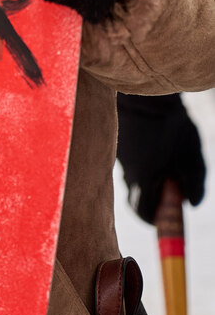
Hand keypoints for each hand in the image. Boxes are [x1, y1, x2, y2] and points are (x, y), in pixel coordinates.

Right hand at [117, 92, 205, 221]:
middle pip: (137, 197)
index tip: (167, 218)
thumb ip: (195, 185)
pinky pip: (131, 160)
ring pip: (135, 177)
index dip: (157, 219)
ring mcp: (120, 158)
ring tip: (167, 155)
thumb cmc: (170, 128)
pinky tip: (155, 140)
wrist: (144, 95)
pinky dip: (143, 159)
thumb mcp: (192, 159)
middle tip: (171, 188)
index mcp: (143, 181)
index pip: (145, 213)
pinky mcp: (119, 145)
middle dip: (154, 198)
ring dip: (150, 175)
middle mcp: (127, 173)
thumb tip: (192, 203)